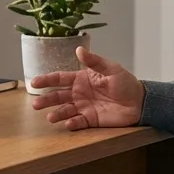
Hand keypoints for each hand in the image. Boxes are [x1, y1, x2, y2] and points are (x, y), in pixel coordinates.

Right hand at [29, 47, 144, 129]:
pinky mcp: (91, 120)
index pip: (60, 78)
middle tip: (35, 104)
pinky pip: (78, 122)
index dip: (46, 80)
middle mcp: (79, 93)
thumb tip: (78, 50)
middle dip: (46, 100)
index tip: (34, 82)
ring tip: (50, 117)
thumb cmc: (125, 83)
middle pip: (58, 96)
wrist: (139, 102)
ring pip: (65, 110)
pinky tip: (68, 124)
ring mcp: (84, 107)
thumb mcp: (111, 68)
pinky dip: (72, 123)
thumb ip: (94, 61)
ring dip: (56, 113)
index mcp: (81, 78)